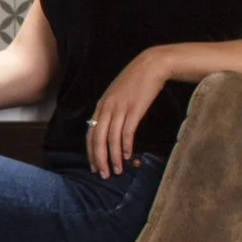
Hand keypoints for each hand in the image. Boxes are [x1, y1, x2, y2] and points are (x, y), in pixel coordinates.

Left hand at [86, 47, 175, 177]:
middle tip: (103, 175)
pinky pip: (126, 132)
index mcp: (101, 106)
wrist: (150, 66)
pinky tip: (128, 156)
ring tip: (117, 171)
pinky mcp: (133, 109)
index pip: (91, 133)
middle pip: (98, 138)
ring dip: (113, 157)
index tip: (94, 166)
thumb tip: (110, 130)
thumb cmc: (135, 83)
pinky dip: (126, 146)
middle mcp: (106, 108)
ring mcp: (119, 108)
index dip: (91, 152)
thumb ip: (111, 112)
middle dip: (99, 159)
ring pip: (111, 138)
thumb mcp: (117, 97)